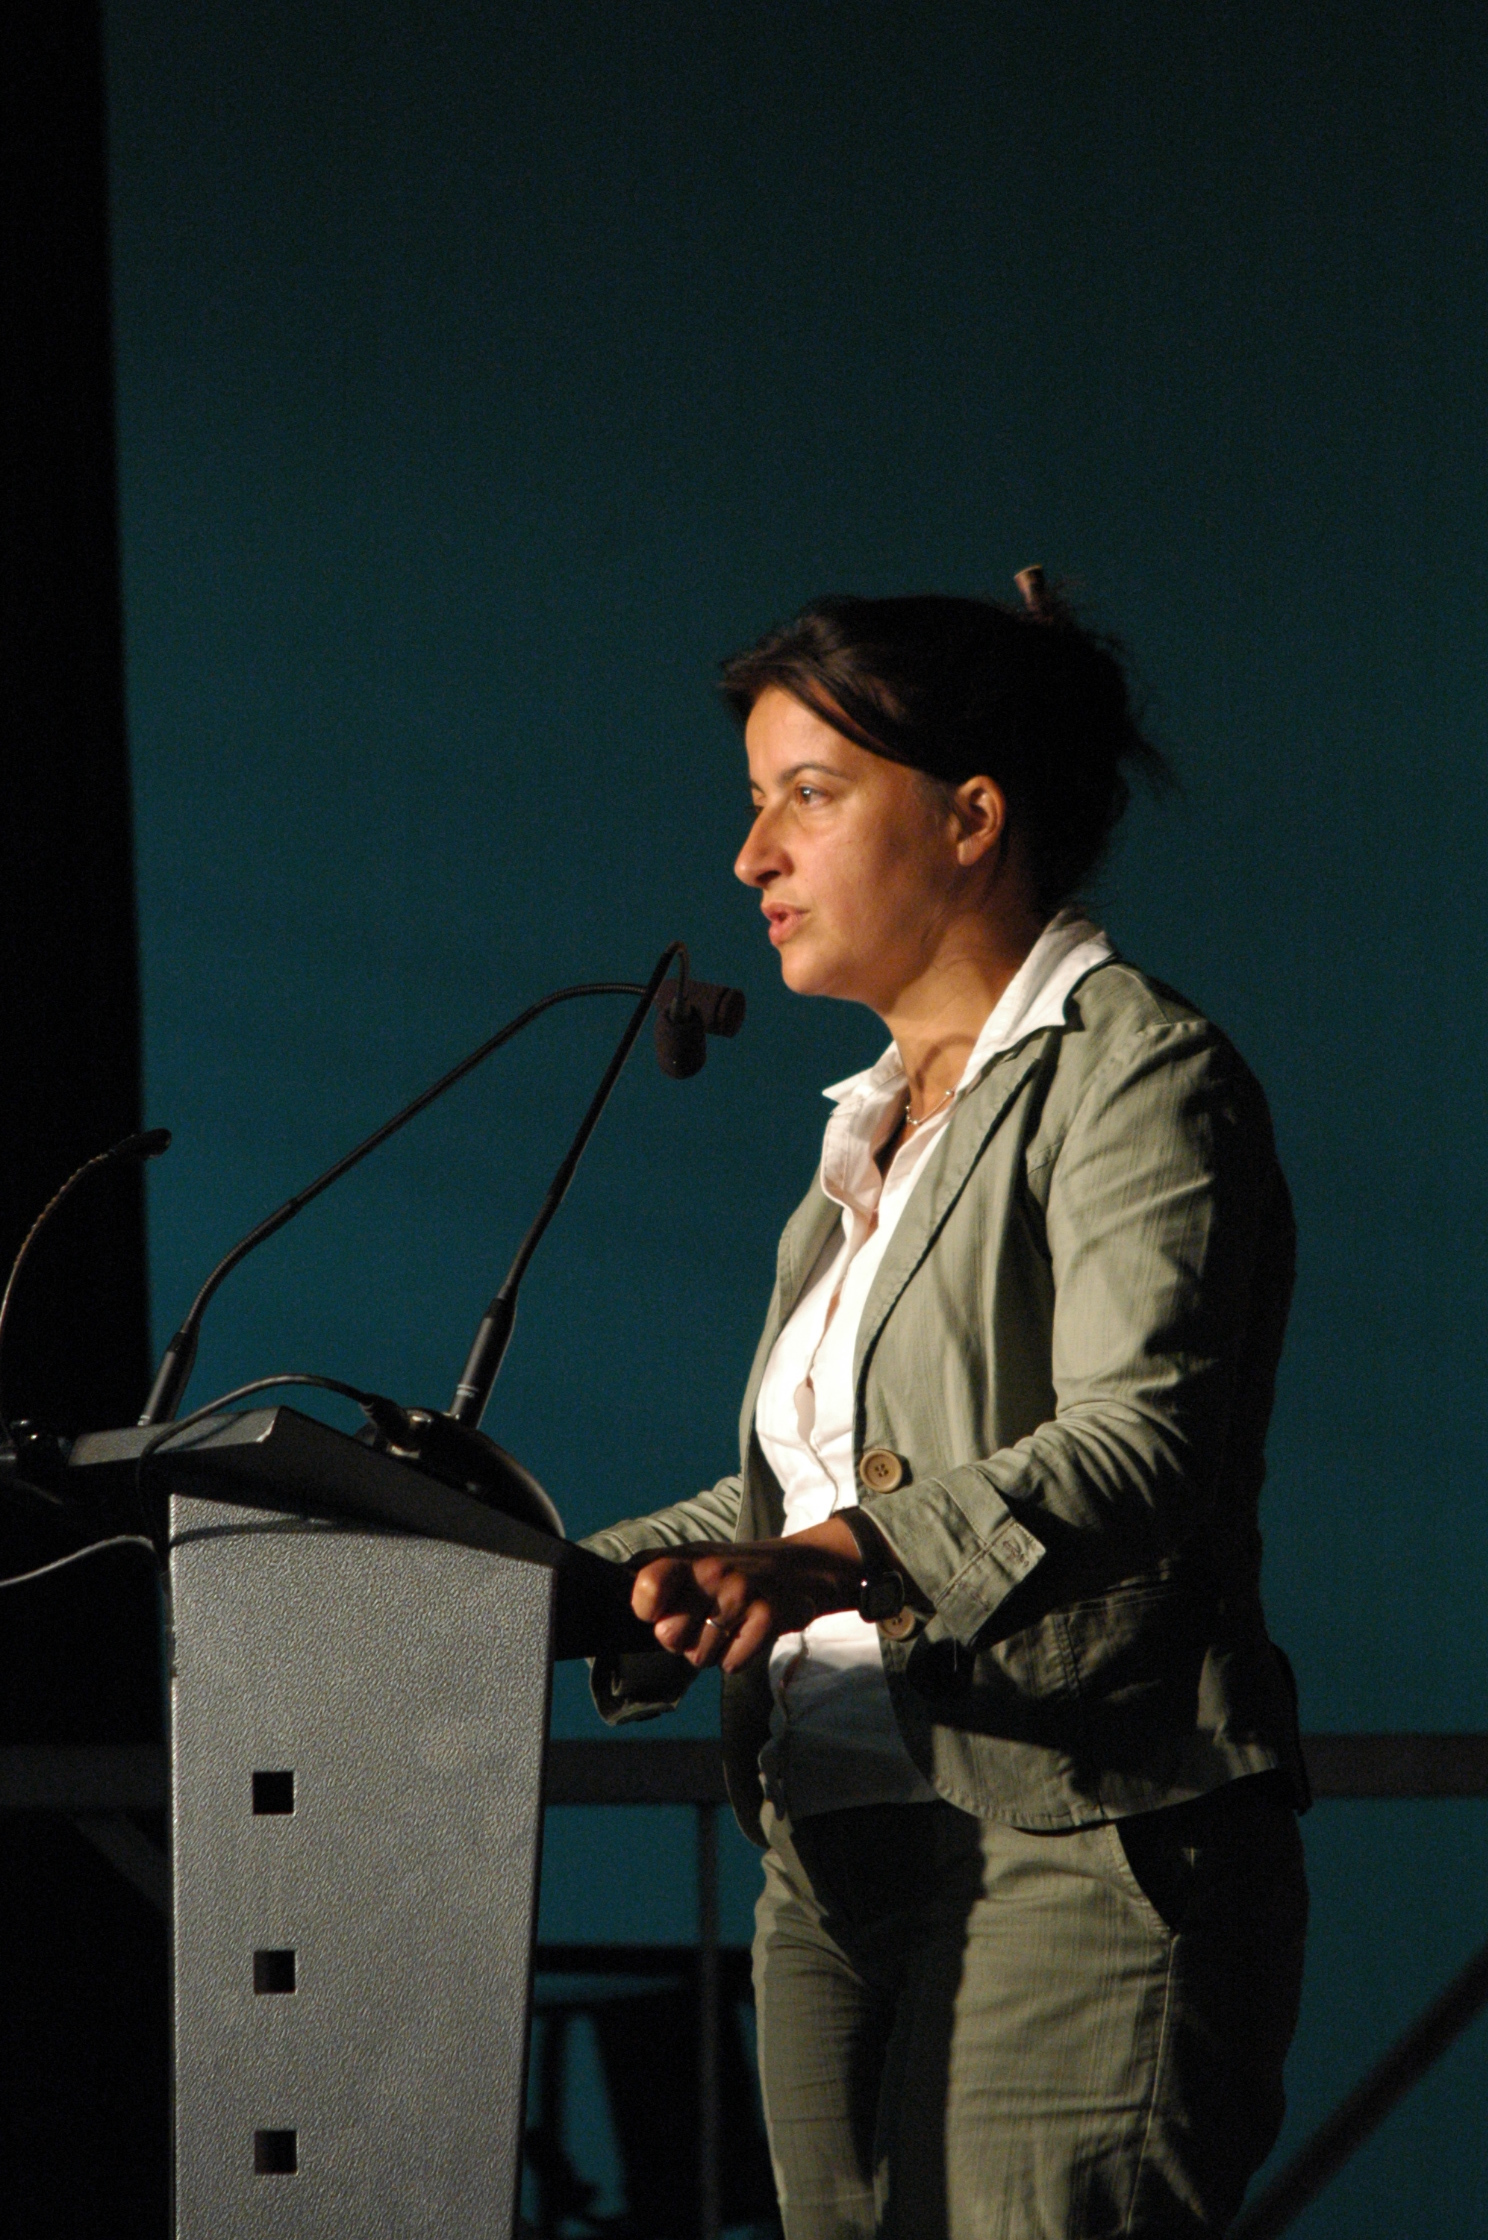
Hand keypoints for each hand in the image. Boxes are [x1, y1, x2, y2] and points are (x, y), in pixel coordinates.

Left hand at [629, 1517, 863, 1673]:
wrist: (796, 1569)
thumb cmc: (729, 1572)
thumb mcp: (690, 1560)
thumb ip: (651, 1574)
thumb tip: (606, 1593)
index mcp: (685, 1558)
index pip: (646, 1586)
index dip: (646, 1609)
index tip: (657, 1611)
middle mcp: (712, 1572)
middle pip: (669, 1636)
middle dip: (681, 1640)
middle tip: (699, 1623)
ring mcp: (741, 1593)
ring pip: (699, 1656)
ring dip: (711, 1650)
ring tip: (727, 1626)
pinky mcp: (767, 1617)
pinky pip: (731, 1665)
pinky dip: (736, 1658)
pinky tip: (746, 1634)